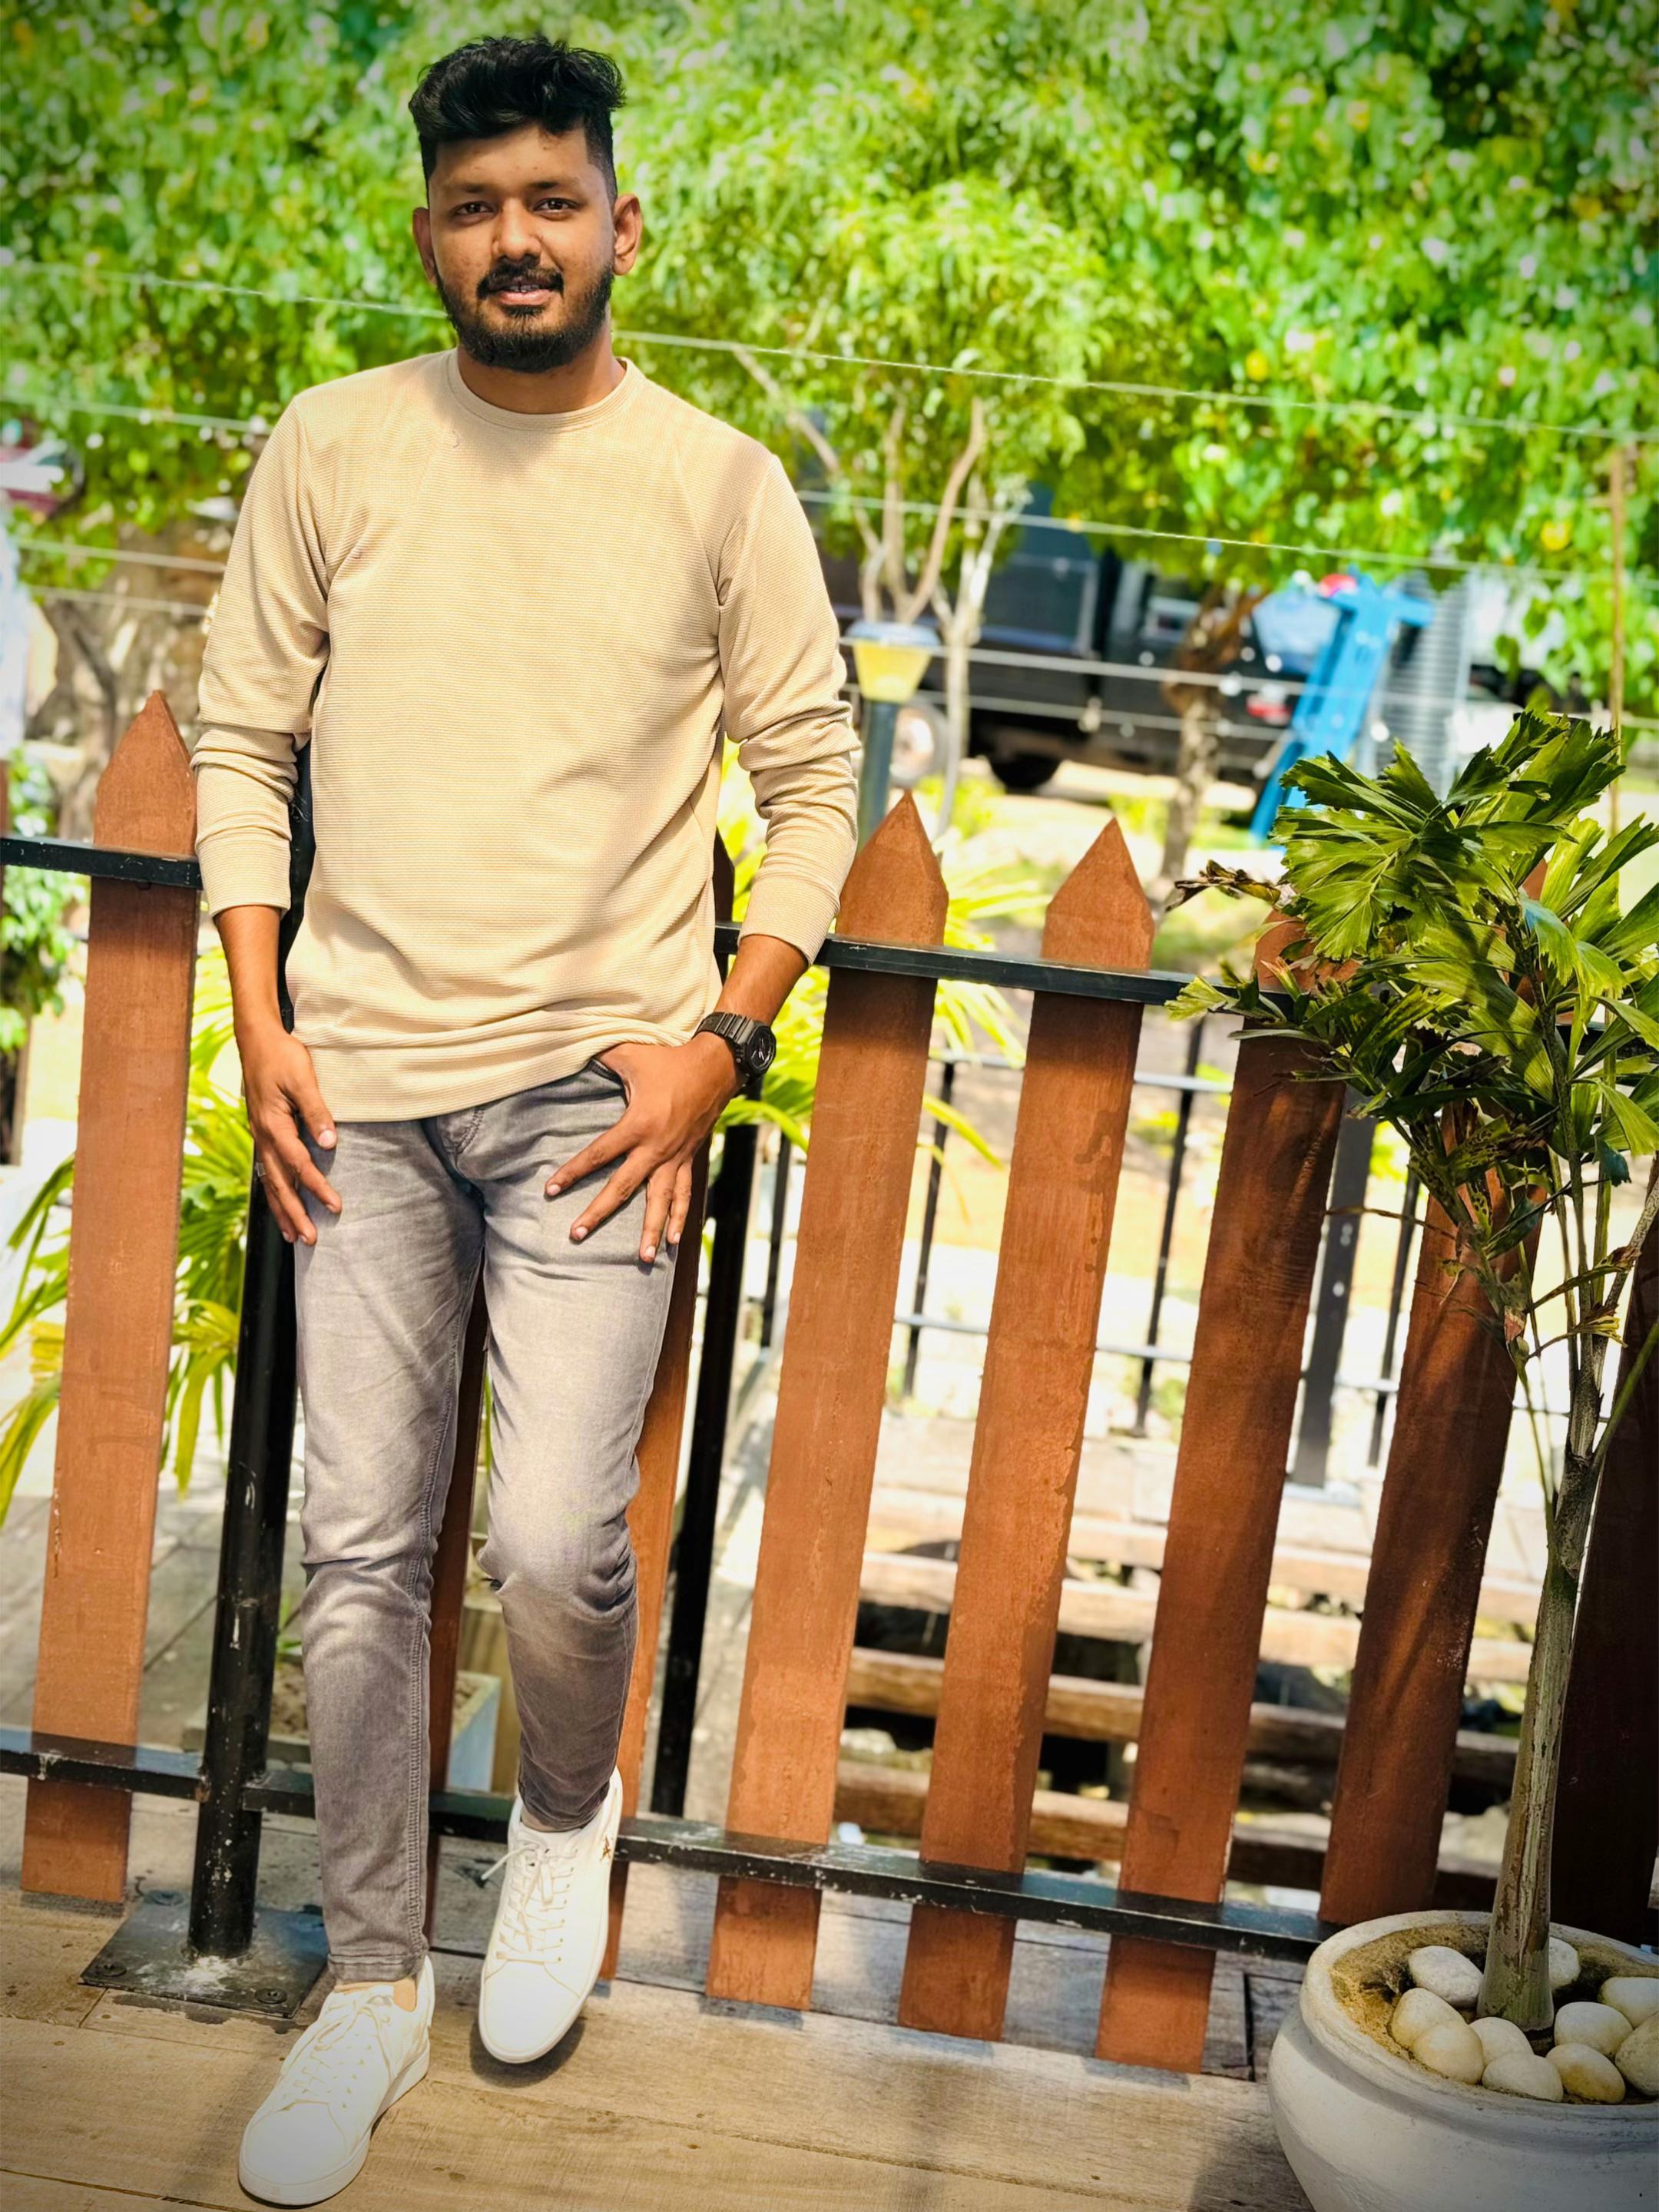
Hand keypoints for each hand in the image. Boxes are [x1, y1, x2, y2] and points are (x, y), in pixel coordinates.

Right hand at [238, 1021, 341, 1245]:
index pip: (299, 1164)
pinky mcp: (263, 1133)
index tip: (336, 1206)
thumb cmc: (282, 1056)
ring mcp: (260, 1137)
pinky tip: (282, 1206)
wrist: (257, 1039)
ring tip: (293, 1237)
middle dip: (295, 1213)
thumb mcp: (302, 1078)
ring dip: (282, 1210)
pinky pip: (268, 1170)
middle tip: (310, 1240)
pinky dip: (275, 1192)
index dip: (317, 1187)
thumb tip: (329, 1142)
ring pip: (270, 1181)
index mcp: (273, 1124)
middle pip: (280, 1183)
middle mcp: (263, 1136)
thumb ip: (316, 1110)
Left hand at [548, 1034, 738, 1262]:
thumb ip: (601, 1056)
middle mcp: (656, 1148)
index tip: (551, 1190)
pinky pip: (683, 1194)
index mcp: (638, 1124)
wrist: (716, 1068)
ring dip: (650, 1230)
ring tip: (640, 1257)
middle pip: (623, 1187)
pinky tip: (672, 1242)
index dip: (573, 1172)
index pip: (598, 1153)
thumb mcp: (632, 1054)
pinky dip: (679, 1218)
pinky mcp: (688, 1160)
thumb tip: (572, 1050)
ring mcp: (675, 1158)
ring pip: (659, 1201)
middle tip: (576, 1235)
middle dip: (598, 1212)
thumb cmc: (670, 1061)